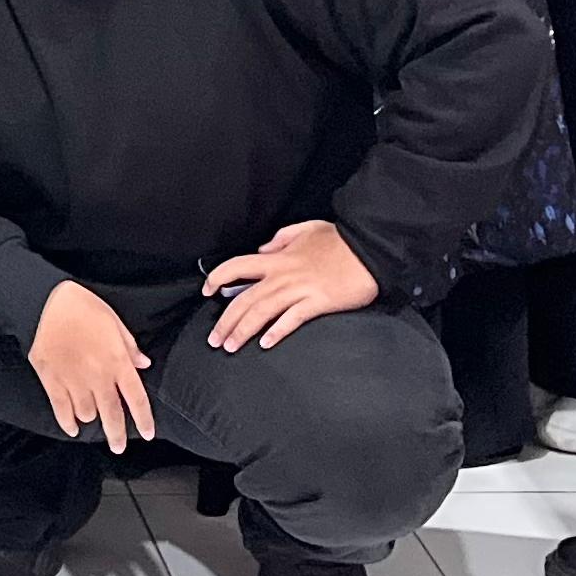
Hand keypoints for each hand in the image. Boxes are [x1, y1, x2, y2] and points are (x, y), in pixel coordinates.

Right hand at [26, 281, 155, 451]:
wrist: (45, 300)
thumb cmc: (82, 305)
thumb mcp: (114, 320)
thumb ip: (130, 346)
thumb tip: (143, 363)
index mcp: (117, 361)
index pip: (137, 400)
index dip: (144, 420)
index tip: (147, 433)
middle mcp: (98, 376)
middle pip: (112, 415)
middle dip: (117, 435)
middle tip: (118, 447)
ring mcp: (74, 381)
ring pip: (87, 414)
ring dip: (91, 418)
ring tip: (91, 418)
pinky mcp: (51, 380)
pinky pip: (61, 410)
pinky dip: (67, 422)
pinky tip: (72, 428)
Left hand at [203, 220, 379, 352]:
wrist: (369, 248)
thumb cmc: (339, 240)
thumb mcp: (305, 229)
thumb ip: (280, 239)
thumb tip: (263, 250)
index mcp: (277, 258)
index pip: (237, 266)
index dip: (217, 278)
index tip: (207, 291)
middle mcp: (282, 275)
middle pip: (244, 299)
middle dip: (226, 320)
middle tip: (214, 339)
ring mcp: (299, 289)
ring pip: (262, 312)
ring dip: (243, 331)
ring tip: (230, 346)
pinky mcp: (317, 302)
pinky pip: (291, 320)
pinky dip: (276, 332)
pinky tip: (265, 344)